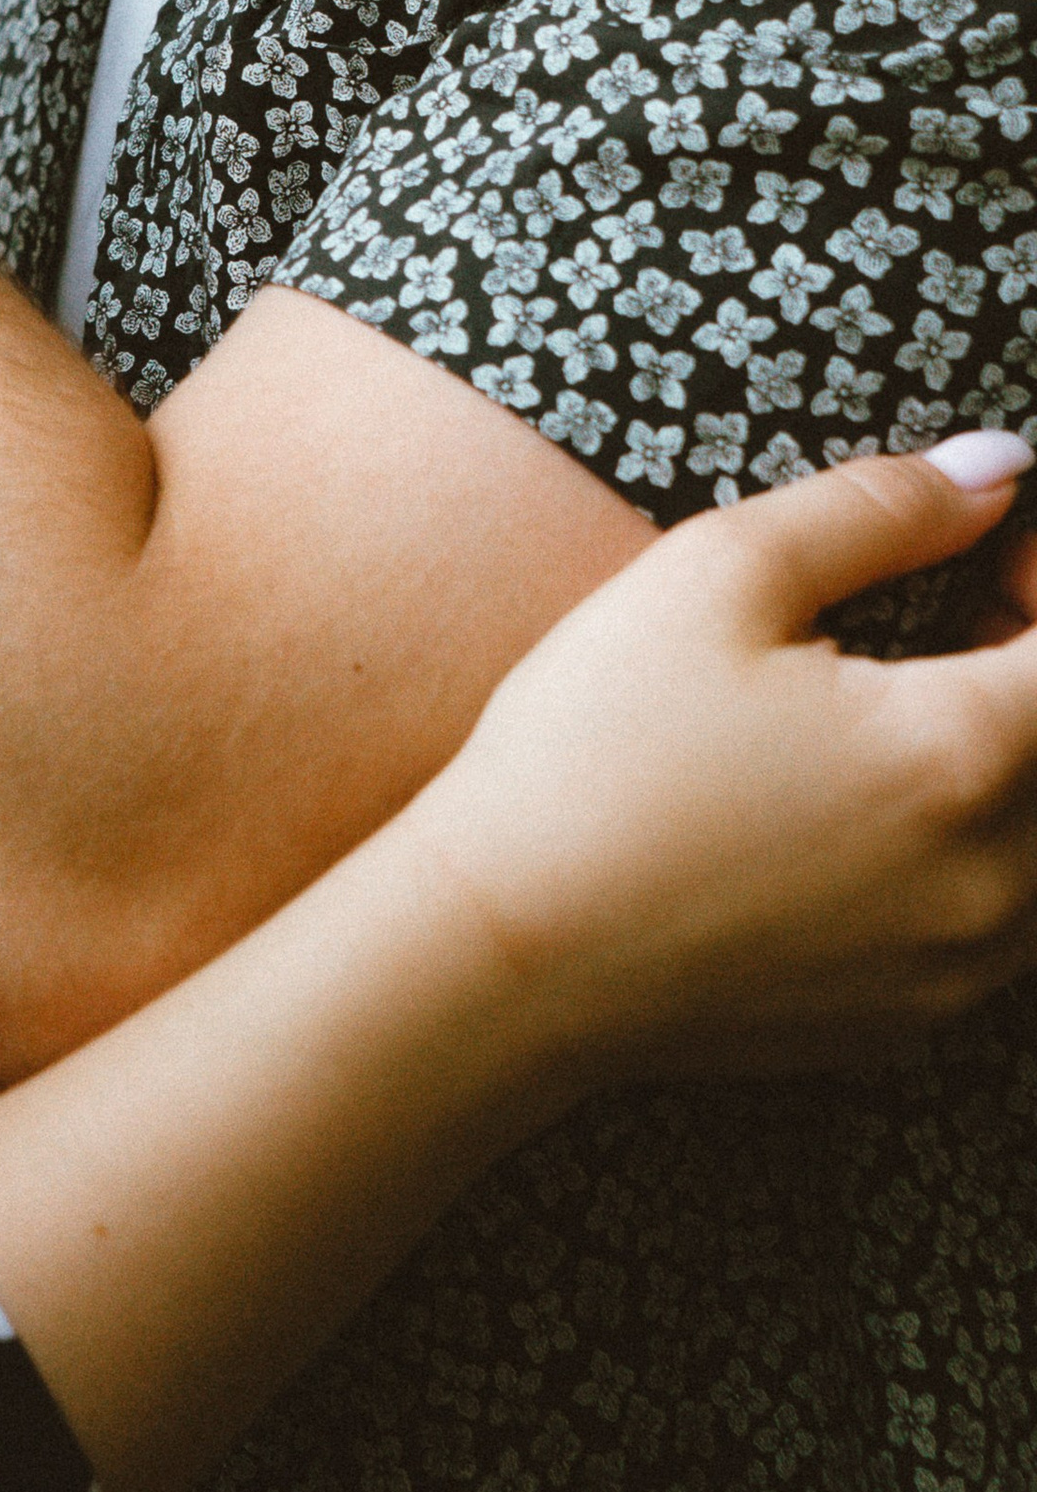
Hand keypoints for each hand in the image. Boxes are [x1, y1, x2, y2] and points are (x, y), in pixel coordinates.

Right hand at [403, 435, 1036, 1082]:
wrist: (506, 951)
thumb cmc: (596, 750)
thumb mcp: (716, 575)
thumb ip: (878, 508)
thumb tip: (996, 468)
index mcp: (955, 758)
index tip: (988, 549)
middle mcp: (988, 883)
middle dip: (1027, 665)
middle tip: (954, 608)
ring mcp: (955, 971)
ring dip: (1003, 761)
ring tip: (894, 710)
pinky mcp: (907, 1023)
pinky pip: (994, 922)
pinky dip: (965, 848)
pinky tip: (855, 807)